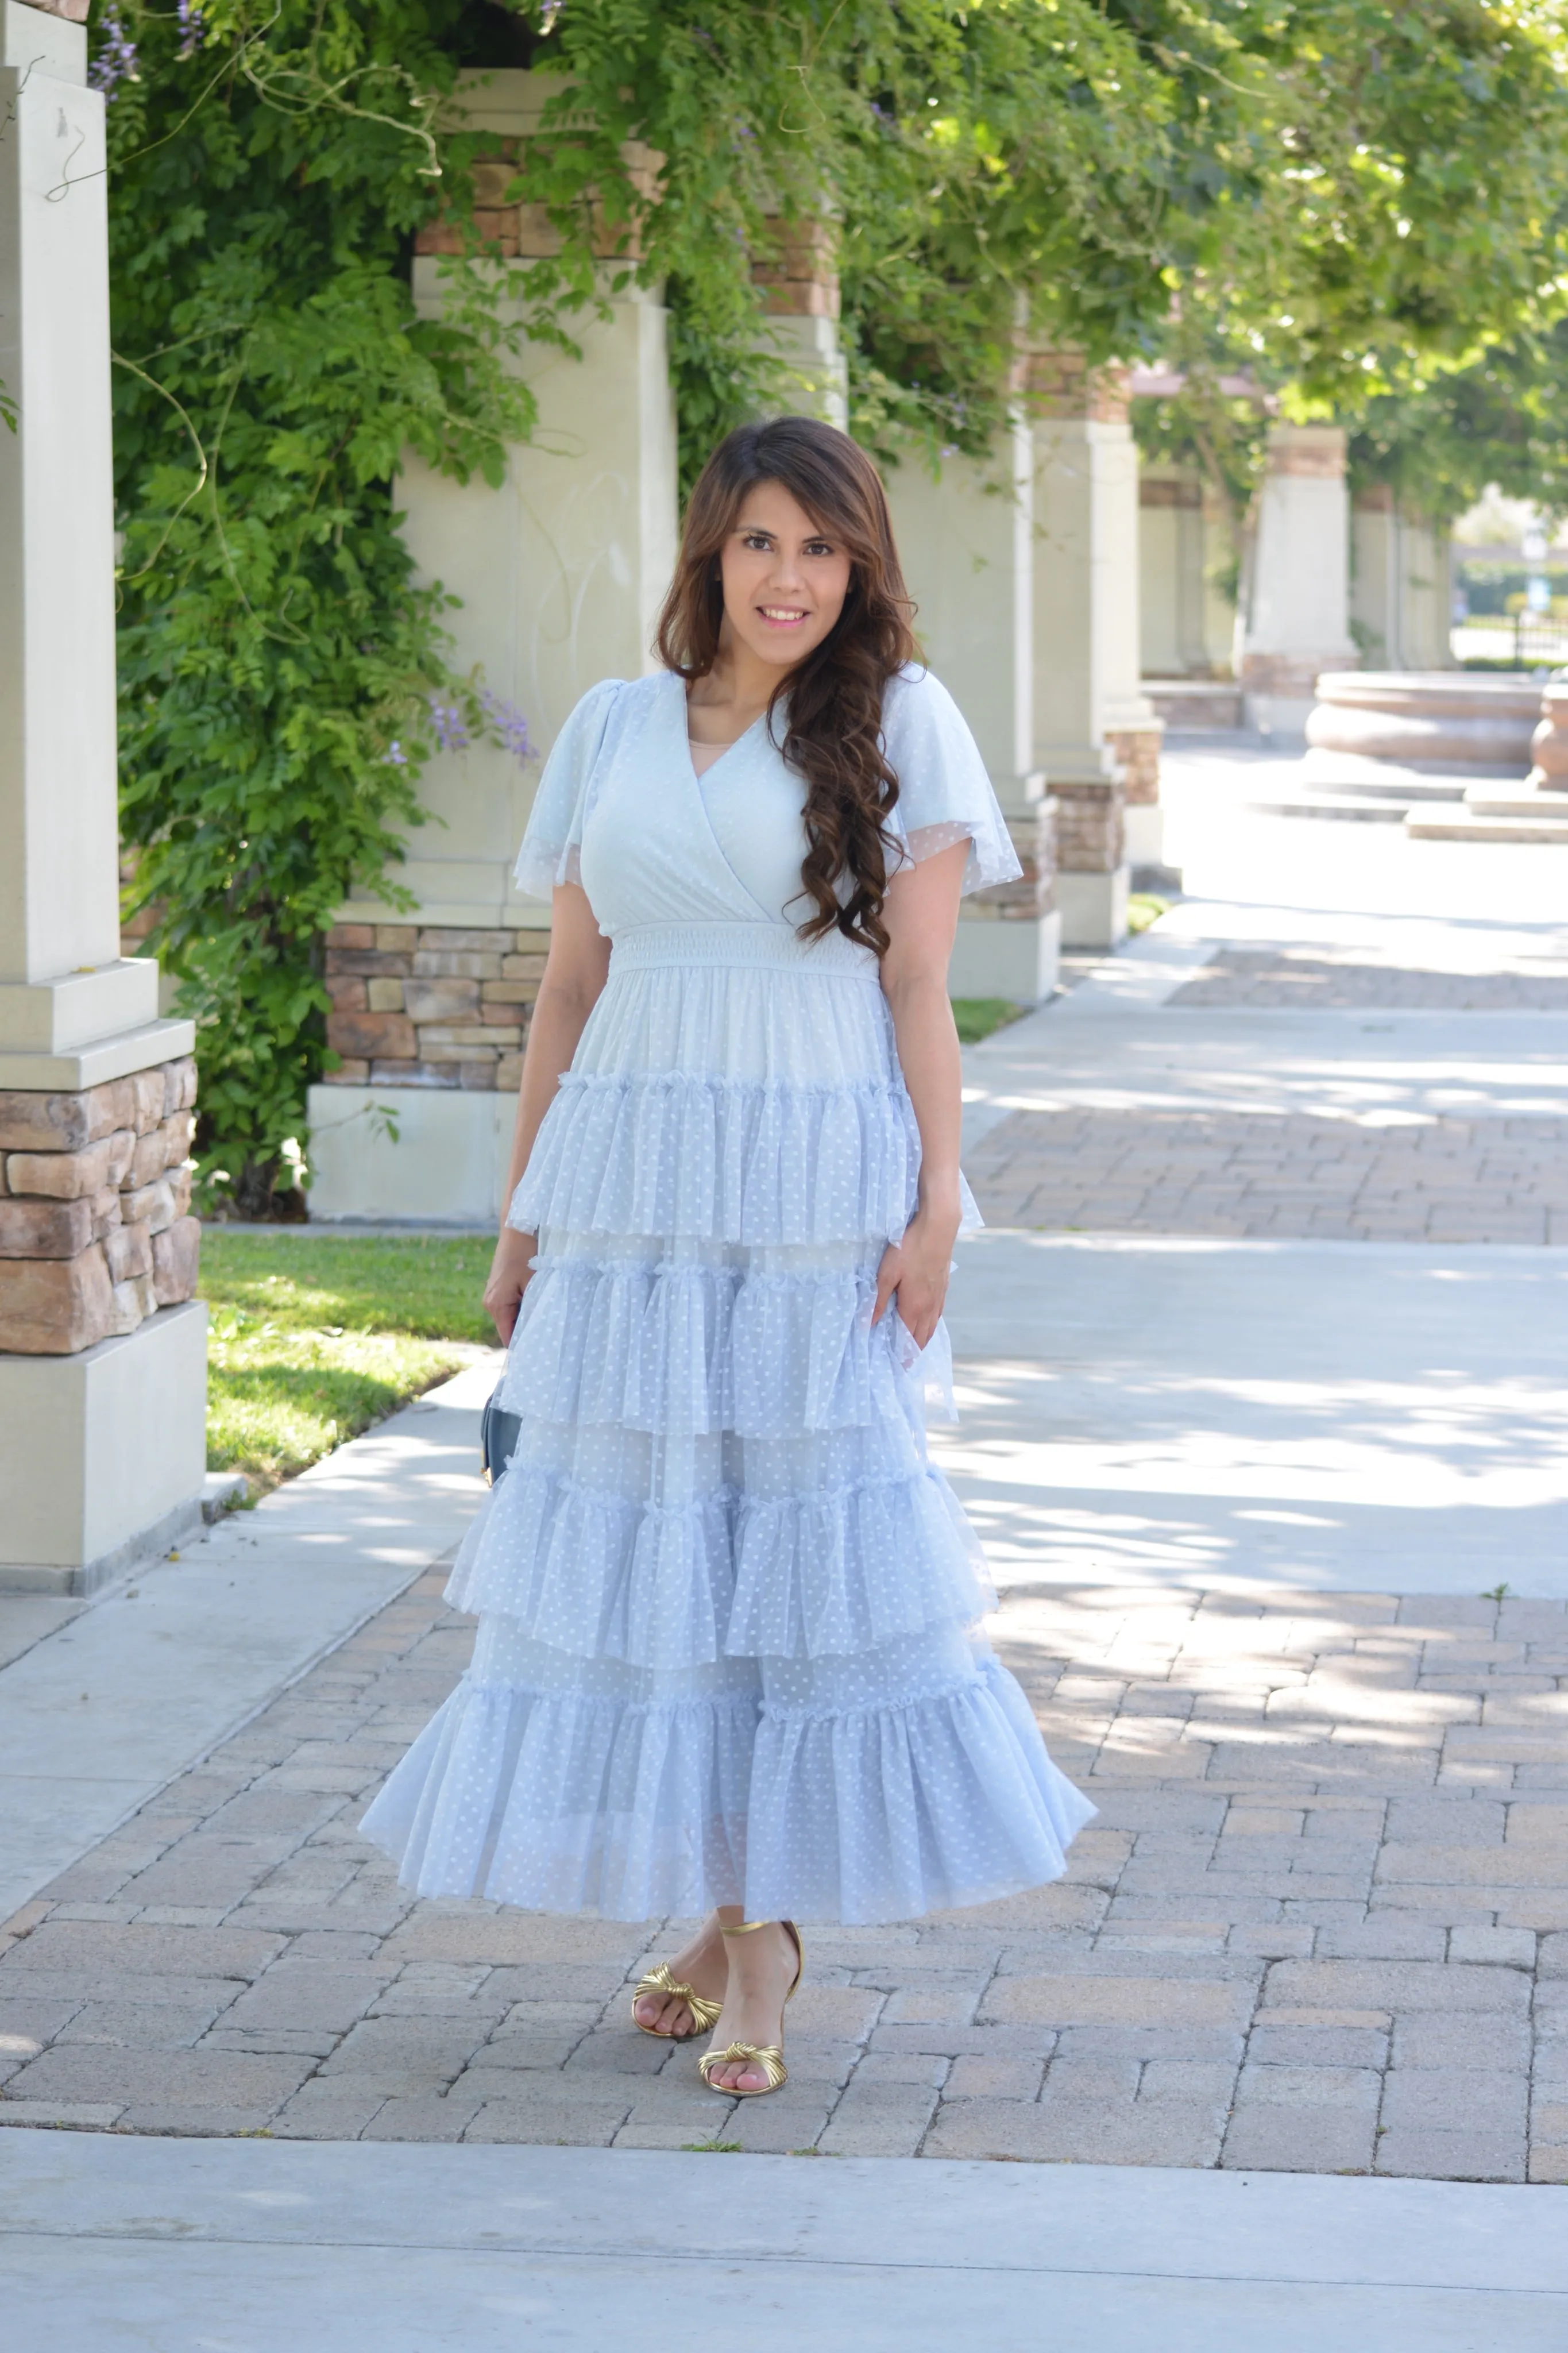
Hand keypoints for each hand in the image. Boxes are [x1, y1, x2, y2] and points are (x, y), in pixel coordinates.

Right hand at [483, 1227, 537, 1344]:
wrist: (517, 1229)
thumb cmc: (527, 1255)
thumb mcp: (535, 1284)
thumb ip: (534, 1309)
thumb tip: (539, 1331)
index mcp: (497, 1305)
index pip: (508, 1338)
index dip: (523, 1347)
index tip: (539, 1354)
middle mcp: (490, 1303)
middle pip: (509, 1328)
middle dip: (526, 1331)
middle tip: (548, 1337)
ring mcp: (492, 1295)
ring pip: (510, 1317)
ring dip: (525, 1317)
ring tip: (545, 1318)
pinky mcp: (497, 1288)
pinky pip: (509, 1306)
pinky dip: (522, 1307)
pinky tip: (537, 1302)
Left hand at [872, 1202, 959, 1351]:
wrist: (938, 1228)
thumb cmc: (910, 1248)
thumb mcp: (886, 1273)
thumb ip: (878, 1299)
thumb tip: (868, 1323)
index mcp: (914, 1306)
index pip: (908, 1338)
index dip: (904, 1354)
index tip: (900, 1368)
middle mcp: (929, 1306)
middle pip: (922, 1337)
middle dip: (914, 1352)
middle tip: (906, 1364)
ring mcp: (939, 1296)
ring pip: (932, 1326)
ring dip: (923, 1340)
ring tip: (916, 1349)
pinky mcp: (943, 1286)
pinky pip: (937, 1314)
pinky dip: (931, 1325)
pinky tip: (928, 1323)